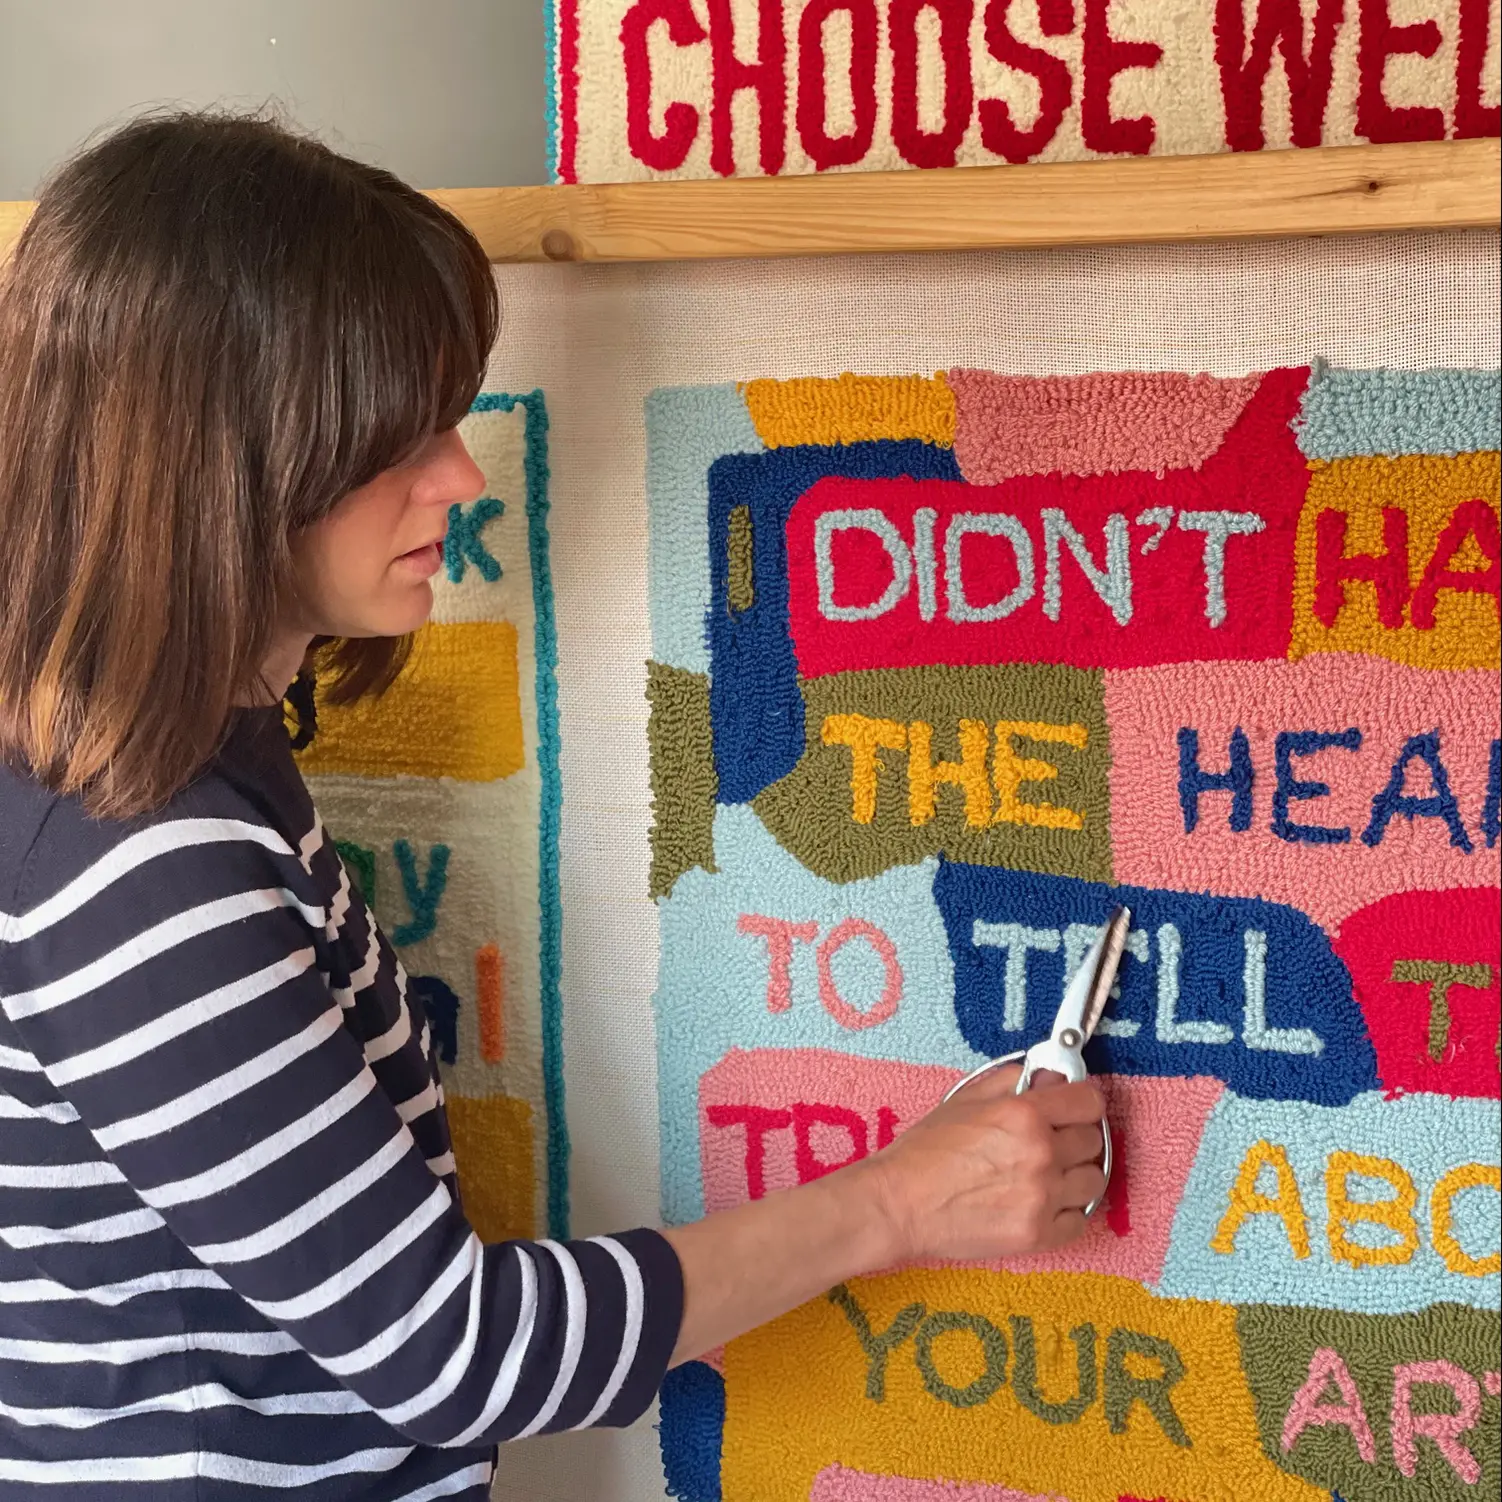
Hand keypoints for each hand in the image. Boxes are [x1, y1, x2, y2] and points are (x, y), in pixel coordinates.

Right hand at [861, 1064, 1106, 1264]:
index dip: (1081, 1102)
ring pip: (1094, 1180)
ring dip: (1076, 1174)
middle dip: (1075, 1136)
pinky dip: (1067, 1211)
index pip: (1088, 1102)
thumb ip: (1012, 1080)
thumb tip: (1049, 1077)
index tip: (1073, 1108)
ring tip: (1049, 1174)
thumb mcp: (965, 1098)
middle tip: (1052, 1141)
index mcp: (1024, 1114)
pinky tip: (1044, 1202)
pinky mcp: (1038, 1234)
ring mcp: (1043, 1197)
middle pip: (1093, 1140)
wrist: (901, 1204)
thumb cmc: (926, 1150)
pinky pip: (1080, 1219)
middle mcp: (1041, 1153)